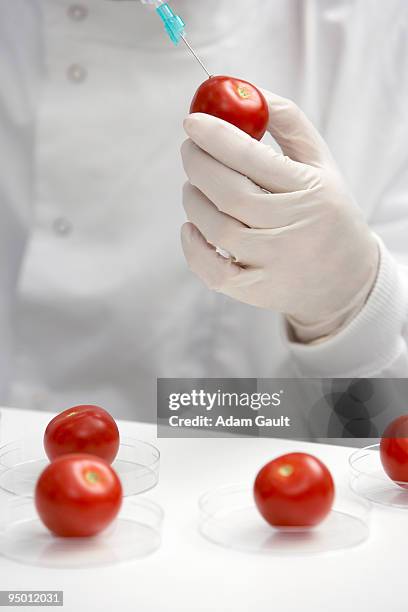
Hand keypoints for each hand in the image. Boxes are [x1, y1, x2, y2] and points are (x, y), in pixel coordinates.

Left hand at [180, 90, 379, 342]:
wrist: (346, 277)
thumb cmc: (325, 210)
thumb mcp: (320, 164)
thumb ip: (288, 123)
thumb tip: (246, 91)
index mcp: (309, 191)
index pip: (253, 159)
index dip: (216, 137)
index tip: (191, 122)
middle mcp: (292, 228)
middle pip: (229, 194)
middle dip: (198, 165)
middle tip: (188, 150)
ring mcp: (274, 263)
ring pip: (217, 228)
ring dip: (193, 200)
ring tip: (193, 186)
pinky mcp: (258, 291)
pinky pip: (213, 271)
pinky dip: (193, 248)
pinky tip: (191, 227)